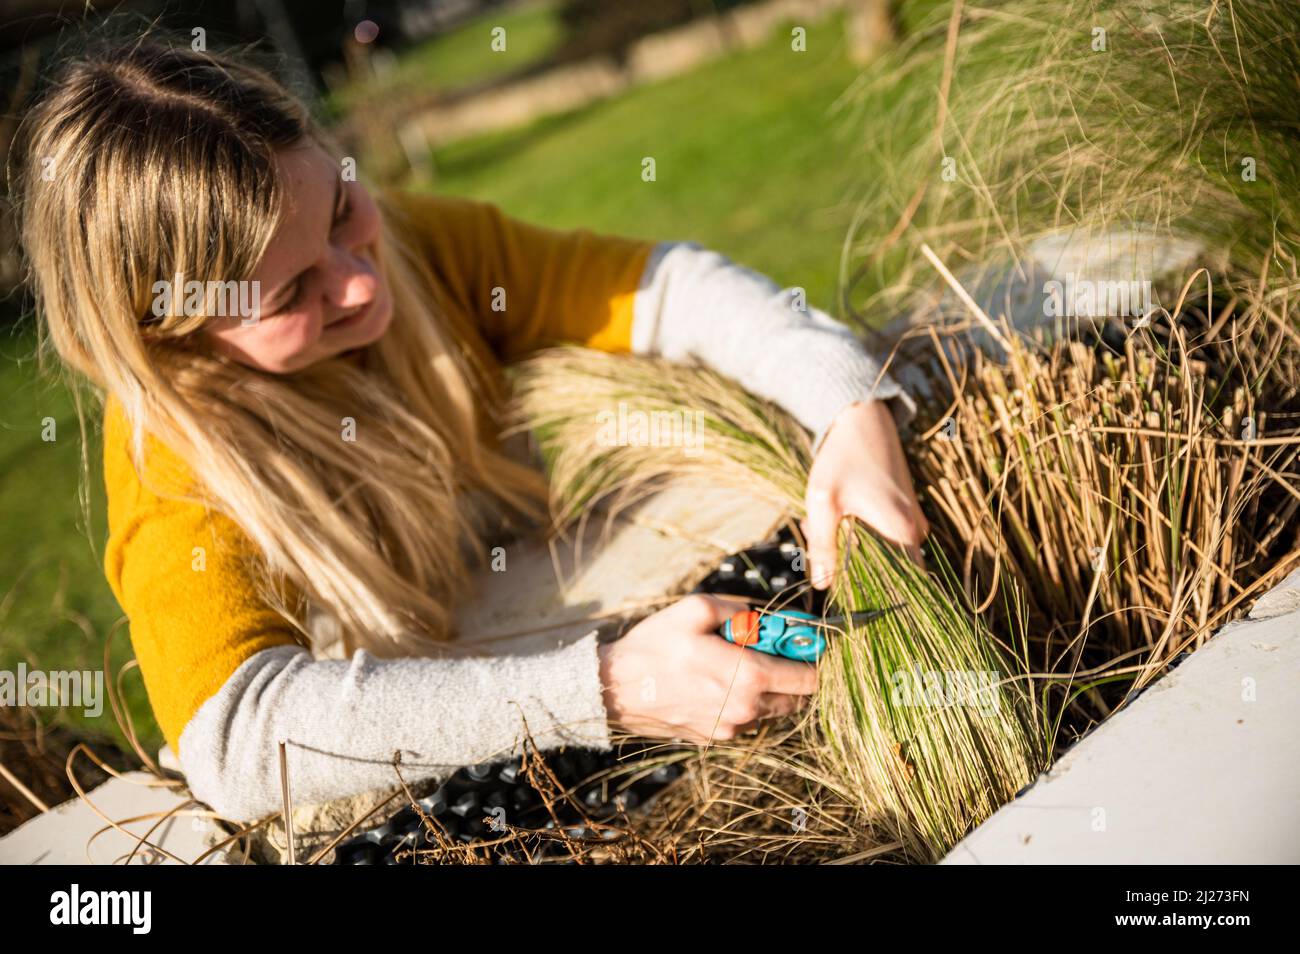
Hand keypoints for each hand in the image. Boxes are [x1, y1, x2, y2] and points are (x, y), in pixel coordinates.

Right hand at [597, 594, 817, 741]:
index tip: (804, 644)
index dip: (812, 659)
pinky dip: (741, 702)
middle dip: (790, 675)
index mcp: (749, 677)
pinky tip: (714, 682)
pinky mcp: (712, 739)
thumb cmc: (654, 647)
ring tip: (734, 664)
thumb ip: (739, 609)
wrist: (613, 689)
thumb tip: (763, 615)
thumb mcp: (695, 609)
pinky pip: (742, 720)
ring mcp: (729, 729)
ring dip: (765, 689)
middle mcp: (746, 710)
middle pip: (796, 699)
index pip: (808, 678)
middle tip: (769, 651)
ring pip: (769, 711)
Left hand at [801, 399, 927, 588]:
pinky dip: (860, 535)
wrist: (862, 419)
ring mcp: (914, 523)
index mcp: (902, 533)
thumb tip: (823, 585)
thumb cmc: (842, 458)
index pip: (896, 588)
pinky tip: (842, 514)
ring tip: (832, 519)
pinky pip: (885, 539)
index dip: (868, 595)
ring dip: (853, 548)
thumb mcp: (824, 503)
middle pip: (886, 573)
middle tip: (826, 540)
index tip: (842, 589)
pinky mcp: (907, 514)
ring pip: (883, 556)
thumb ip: (823, 547)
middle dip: (852, 567)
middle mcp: (917, 532)